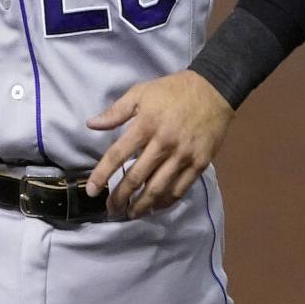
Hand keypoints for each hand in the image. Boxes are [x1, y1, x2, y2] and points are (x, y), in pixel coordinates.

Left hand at [85, 70, 234, 218]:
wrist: (213, 90)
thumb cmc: (172, 91)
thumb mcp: (140, 93)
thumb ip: (115, 112)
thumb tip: (91, 125)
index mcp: (145, 126)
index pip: (117, 155)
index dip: (102, 175)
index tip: (91, 190)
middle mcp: (163, 144)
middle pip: (137, 178)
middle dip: (121, 197)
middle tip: (111, 209)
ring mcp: (183, 156)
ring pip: (159, 189)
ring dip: (142, 205)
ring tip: (131, 213)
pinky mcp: (199, 163)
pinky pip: (180, 188)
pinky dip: (166, 201)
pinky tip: (156, 207)